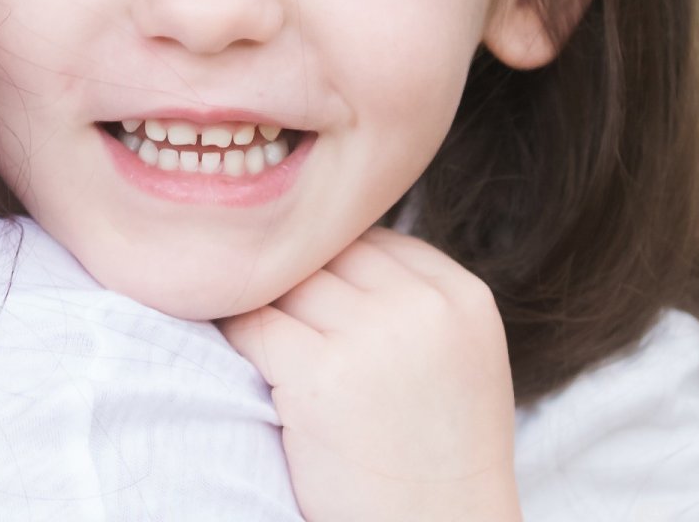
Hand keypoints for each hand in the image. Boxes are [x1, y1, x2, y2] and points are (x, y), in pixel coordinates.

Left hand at [217, 227, 519, 521]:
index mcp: (463, 297)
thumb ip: (410, 300)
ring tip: (266, 346)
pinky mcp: (318, 374)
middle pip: (326, 253)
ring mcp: (373, 335)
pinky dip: (235, 335)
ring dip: (265, 307)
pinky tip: (240, 361)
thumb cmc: (436, 459)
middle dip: (297, 285)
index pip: (372, 239)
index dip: (333, 269)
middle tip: (279, 322)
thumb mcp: (456, 359)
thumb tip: (326, 246)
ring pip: (287, 283)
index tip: (317, 307)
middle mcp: (423, 306)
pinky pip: (253, 324)